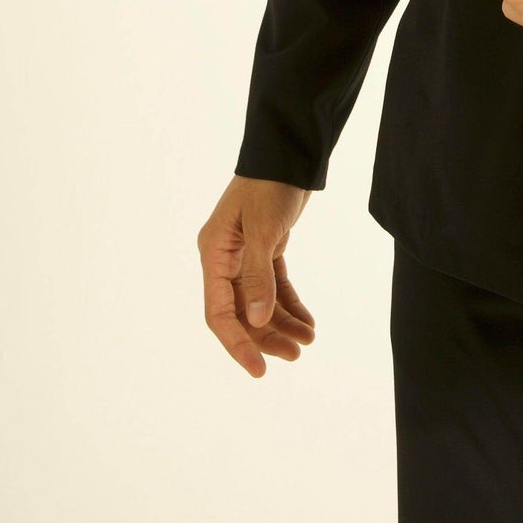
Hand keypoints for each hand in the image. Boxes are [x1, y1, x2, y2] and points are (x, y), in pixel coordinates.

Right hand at [197, 176, 315, 378]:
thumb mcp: (264, 230)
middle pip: (241, 313)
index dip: (237, 344)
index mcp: (214, 254)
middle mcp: (225, 258)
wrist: (290, 152)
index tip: (259, 369)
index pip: (219, 312)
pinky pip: (274, 287)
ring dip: (282, 324)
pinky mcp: (266, 249)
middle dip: (266, 337)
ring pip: (259, 303)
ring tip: (307, 340)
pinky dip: (290, 305)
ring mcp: (245, 255)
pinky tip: (308, 323)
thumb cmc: (270, 185)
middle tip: (295, 355)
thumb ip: (258, 277)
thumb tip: (256, 321)